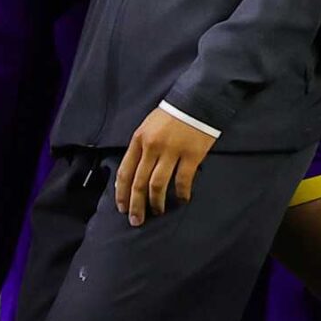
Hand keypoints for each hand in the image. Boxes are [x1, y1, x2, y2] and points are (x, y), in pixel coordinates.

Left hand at [116, 106, 212, 226]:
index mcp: (138, 140)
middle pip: (139, 182)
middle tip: (136, 220)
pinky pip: (183, 180)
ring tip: (158, 212)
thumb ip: (141, 148)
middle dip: (136, 205)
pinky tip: (182, 200)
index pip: (125, 172)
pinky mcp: (192, 154)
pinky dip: (181, 193)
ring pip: (158, 184)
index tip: (122, 208)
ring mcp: (172, 151)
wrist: (198, 100)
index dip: (122, 193)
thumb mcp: (148, 127)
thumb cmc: (172, 115)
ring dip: (156, 202)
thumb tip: (135, 174)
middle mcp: (152, 147)